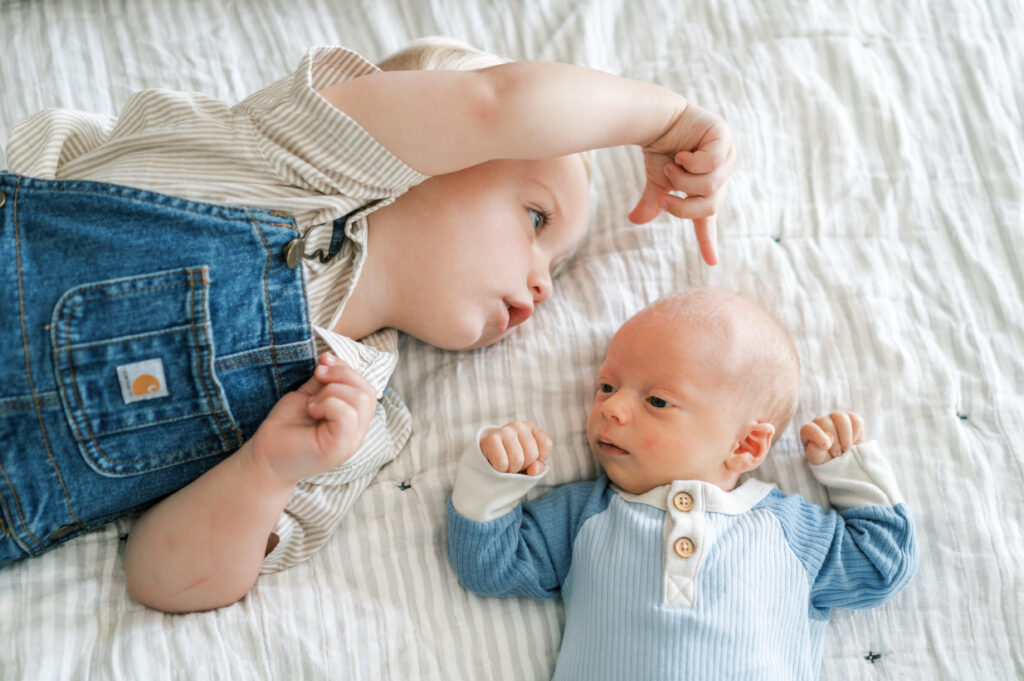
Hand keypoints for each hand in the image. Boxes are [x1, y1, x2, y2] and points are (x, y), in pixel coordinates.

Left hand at [249, 353, 377, 484]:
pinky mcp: (339, 448)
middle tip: (317, 377)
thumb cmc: (286, 428)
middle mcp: (357, 433)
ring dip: (332, 391)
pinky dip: (328, 403)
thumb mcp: (310, 396)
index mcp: (353, 421)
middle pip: (368, 391)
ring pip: (360, 400)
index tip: (322, 363)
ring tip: (312, 402)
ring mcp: (351, 442)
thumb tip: (330, 358)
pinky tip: (312, 409)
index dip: (348, 369)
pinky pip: (347, 414)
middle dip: (341, 375)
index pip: (368, 388)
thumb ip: (326, 381)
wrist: (265, 456)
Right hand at [480, 421, 551, 475]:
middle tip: (514, 462)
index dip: (539, 458)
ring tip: (506, 463)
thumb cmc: (512, 459)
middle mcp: (519, 426)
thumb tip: (534, 469)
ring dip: (511, 469)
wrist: (487, 457)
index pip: (546, 445)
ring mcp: (505, 431)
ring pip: (518, 460)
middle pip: (532, 454)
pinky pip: (502, 463)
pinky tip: (496, 463)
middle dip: (524, 465)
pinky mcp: (491, 439)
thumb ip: (537, 468)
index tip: (528, 459)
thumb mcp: (529, 464)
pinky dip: (500, 469)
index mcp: (532, 428)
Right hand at [628, 101, 735, 265]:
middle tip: (665, 198)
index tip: (712, 262)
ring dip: (684, 180)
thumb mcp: (657, 181)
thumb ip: (653, 202)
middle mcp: (721, 175)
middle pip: (710, 206)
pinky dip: (693, 162)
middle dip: (683, 205)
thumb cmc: (660, 149)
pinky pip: (713, 162)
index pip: (708, 219)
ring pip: (711, 185)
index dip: (708, 240)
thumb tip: (635, 221)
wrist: (658, 117)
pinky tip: (684, 153)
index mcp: (708, 189)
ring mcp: (726, 156)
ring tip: (674, 165)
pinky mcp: (723, 138)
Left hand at [800, 412, 864, 465]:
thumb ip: (815, 449)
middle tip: (837, 453)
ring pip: (841, 418)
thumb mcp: (817, 459)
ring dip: (845, 435)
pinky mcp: (852, 419)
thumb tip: (828, 435)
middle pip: (825, 421)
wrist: (842, 461)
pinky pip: (855, 421)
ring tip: (846, 449)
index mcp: (809, 431)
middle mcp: (821, 421)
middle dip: (833, 439)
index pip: (809, 428)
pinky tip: (854, 442)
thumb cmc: (826, 459)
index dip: (817, 436)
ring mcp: (837, 418)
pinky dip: (856, 433)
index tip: (826, 446)